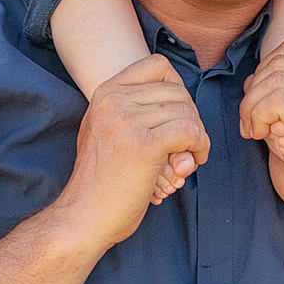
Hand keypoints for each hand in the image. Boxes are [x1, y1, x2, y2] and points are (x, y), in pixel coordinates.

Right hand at [56, 55, 207, 248]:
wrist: (83, 218)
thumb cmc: (101, 183)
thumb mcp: (106, 133)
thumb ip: (134, 114)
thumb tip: (185, 113)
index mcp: (104, 93)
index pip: (157, 65)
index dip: (177, 88)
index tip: (176, 115)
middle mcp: (114, 100)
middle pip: (178, 91)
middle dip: (190, 117)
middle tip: (186, 145)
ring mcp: (127, 120)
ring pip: (187, 111)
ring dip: (197, 136)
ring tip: (187, 158)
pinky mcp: (144, 144)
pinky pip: (191, 131)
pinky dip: (200, 146)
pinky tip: (192, 162)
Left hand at [237, 39, 283, 232]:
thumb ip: (274, 98)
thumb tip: (251, 79)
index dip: (263, 72)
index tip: (257, 108)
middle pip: (279, 59)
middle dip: (253, 90)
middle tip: (251, 124)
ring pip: (275, 78)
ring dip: (253, 106)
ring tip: (257, 133)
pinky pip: (279, 100)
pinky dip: (260, 116)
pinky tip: (262, 137)